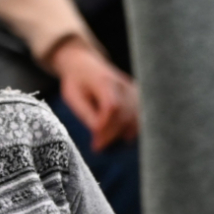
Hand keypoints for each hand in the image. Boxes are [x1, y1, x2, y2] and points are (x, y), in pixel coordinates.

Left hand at [49, 36, 139, 151]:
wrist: (85, 65)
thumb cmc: (76, 83)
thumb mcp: (73, 98)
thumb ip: (87, 115)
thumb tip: (99, 135)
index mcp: (105, 82)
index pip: (113, 107)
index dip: (107, 129)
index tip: (96, 145)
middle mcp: (124, 85)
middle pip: (127, 115)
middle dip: (113, 136)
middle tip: (98, 148)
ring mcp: (133, 90)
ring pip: (137, 118)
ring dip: (123, 135)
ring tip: (107, 144)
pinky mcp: (138, 96)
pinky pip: (140, 117)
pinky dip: (131, 129)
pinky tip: (118, 136)